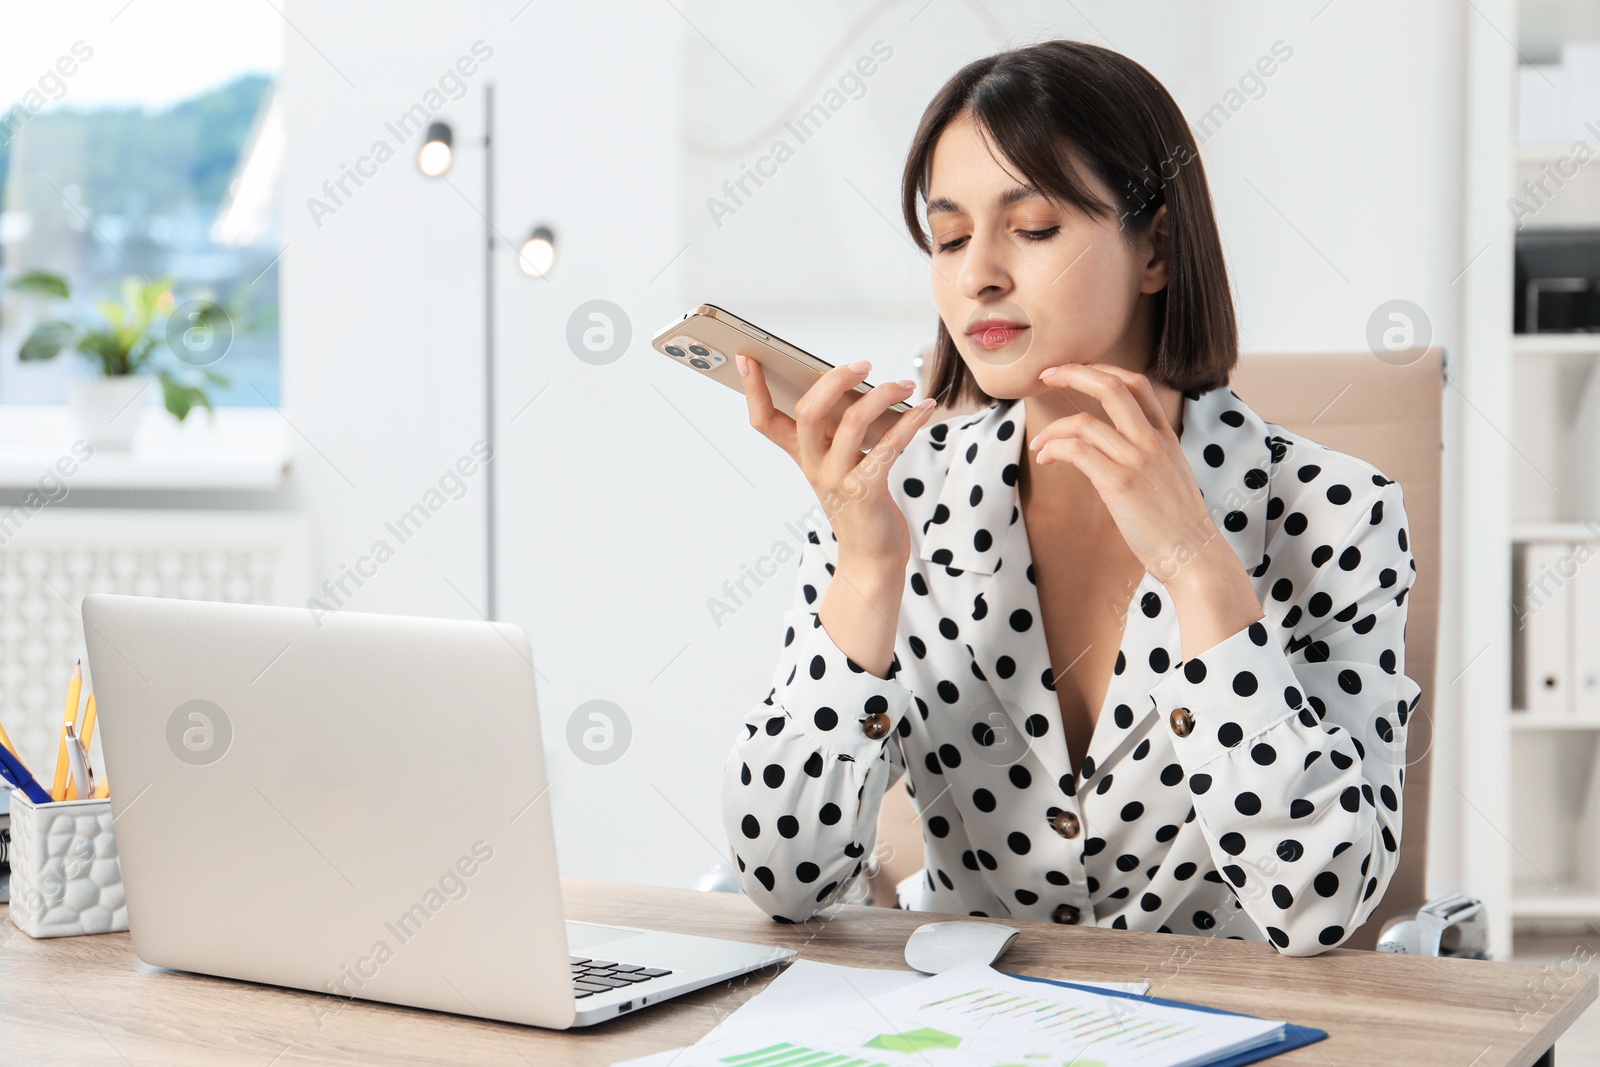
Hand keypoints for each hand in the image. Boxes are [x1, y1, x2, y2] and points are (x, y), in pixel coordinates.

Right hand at [739, 353, 935, 570]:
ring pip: (852, 423)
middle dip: (834, 380)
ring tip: (905, 386)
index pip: (764, 420)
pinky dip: (910, 423)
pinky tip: (926, 409)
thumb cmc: (858, 503)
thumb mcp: (836, 466)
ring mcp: (839, 479)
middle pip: (809, 412)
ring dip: (883, 396)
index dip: (754, 389)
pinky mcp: (867, 491)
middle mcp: (815, 466)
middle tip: (862, 365)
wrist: (871, 557)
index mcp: (802, 456)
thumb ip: (837, 432)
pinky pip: (888, 447)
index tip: (747, 356)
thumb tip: (858, 385)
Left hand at [1027, 362, 1225, 584]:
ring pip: (1085, 423)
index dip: (1102, 370)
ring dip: (1053, 429)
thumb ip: (1146, 457)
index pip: (1136, 383)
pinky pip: (1077, 451)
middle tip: (1046, 375)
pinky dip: (1055, 449)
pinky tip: (1046, 459)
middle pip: (1112, 387)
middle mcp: (1153, 442)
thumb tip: (1110, 452)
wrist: (1194, 556)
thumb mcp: (1170, 477)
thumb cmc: (1177, 525)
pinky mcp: (1120, 484)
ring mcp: (1137, 461)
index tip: (1075, 371)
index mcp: (1166, 437)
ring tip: (1039, 444)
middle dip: (1073, 373)